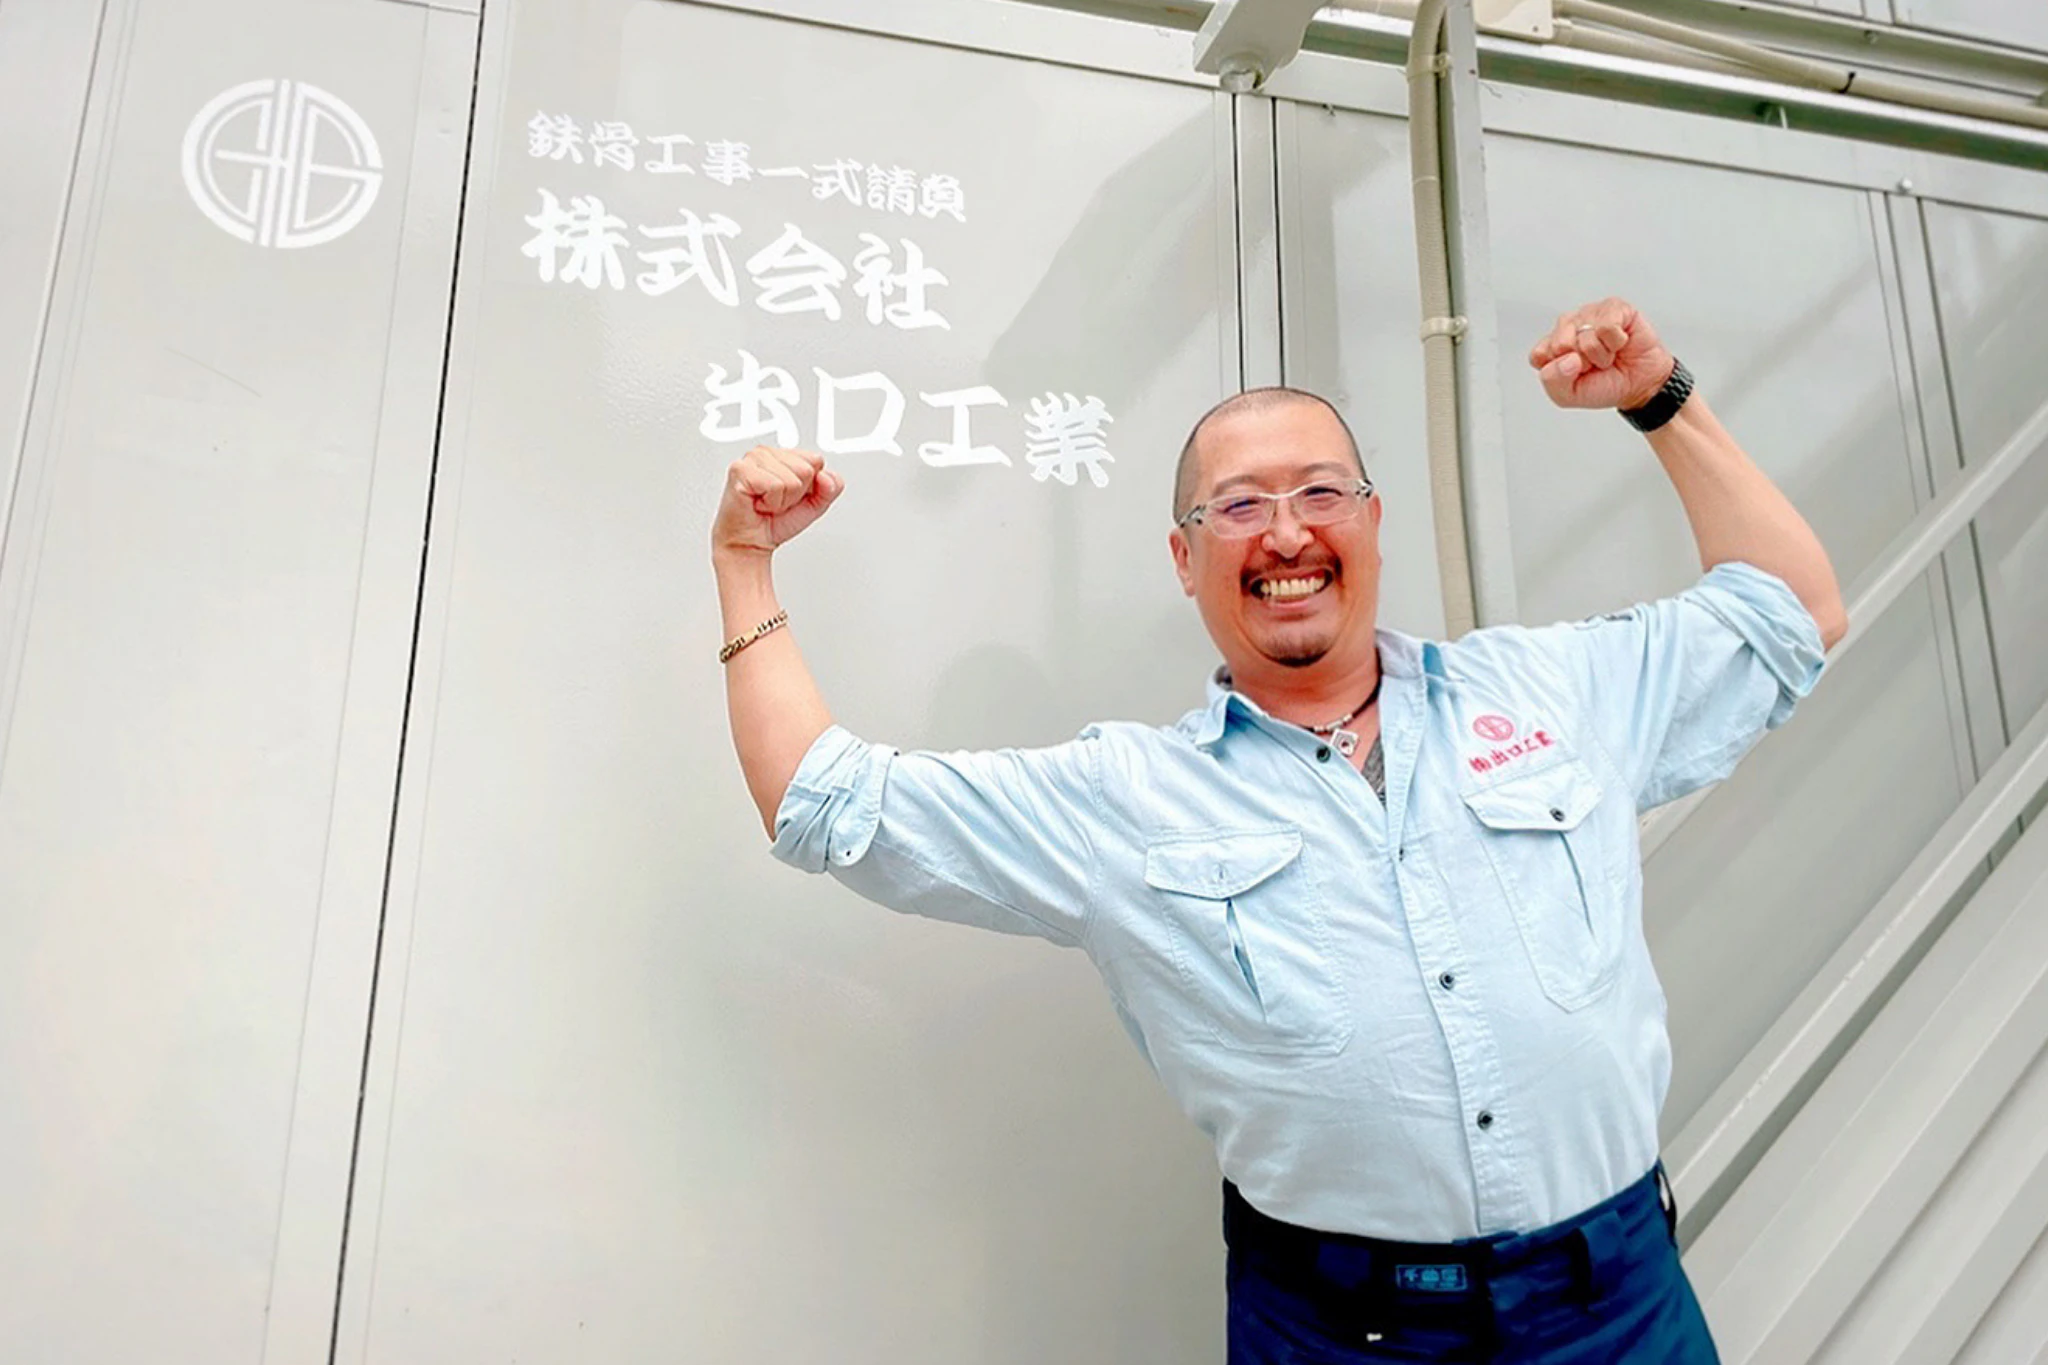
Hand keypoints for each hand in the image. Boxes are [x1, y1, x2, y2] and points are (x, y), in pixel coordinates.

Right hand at [711, 446, 844, 558]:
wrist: (751, 543)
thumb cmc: (776, 521)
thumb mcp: (815, 505)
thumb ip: (831, 488)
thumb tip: (825, 476)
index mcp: (784, 455)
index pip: (816, 460)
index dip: (809, 486)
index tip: (790, 496)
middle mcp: (767, 453)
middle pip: (806, 469)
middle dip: (795, 494)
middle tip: (777, 502)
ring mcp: (753, 459)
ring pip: (792, 480)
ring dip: (782, 501)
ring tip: (767, 503)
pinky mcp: (741, 470)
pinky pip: (775, 486)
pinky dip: (770, 503)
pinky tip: (759, 503)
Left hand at [1528, 298, 1675, 412]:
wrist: (1639, 385)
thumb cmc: (1605, 385)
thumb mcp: (1568, 396)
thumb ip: (1553, 380)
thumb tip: (1566, 358)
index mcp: (1552, 345)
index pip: (1539, 354)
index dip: (1559, 370)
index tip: (1576, 374)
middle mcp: (1568, 326)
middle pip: (1561, 344)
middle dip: (1582, 362)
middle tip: (1594, 364)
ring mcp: (1590, 314)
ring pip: (1585, 335)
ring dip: (1601, 354)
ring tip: (1608, 354)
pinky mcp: (1613, 307)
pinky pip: (1607, 326)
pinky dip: (1616, 342)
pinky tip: (1619, 344)